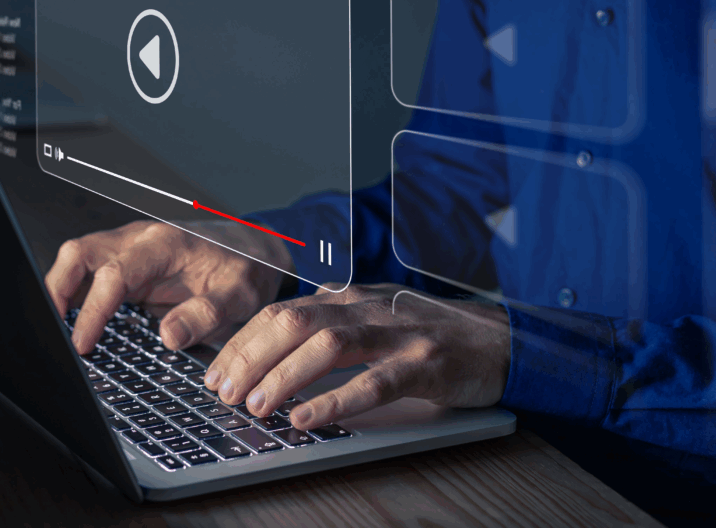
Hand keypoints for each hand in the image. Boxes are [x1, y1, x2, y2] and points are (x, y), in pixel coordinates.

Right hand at [45, 220, 293, 353]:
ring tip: (58, 331)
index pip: (115, 273)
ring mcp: (131, 250)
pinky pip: (91, 274)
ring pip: (78, 259)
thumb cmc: (246, 269)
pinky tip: (75, 324)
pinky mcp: (128, 265)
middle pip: (79, 253)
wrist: (254, 251)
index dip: (93, 309)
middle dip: (57, 290)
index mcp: (165, 245)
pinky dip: (76, 295)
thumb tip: (169, 335)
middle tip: (53, 332)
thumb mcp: (240, 296)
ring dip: (62, 291)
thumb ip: (206, 314)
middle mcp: (141, 241)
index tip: (83, 342)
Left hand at [202, 283, 510, 429]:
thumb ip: (328, 324)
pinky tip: (309, 419)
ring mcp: (398, 333)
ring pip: (329, 346)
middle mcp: (368, 307)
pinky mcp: (425, 363)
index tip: (216, 372)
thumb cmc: (427, 332)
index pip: (281, 312)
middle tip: (224, 392)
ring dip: (285, 376)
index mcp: (349, 296)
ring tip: (257, 406)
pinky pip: (374, 382)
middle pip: (295, 323)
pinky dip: (336, 401)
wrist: (499, 337)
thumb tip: (270, 346)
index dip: (242, 342)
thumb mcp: (373, 316)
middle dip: (251, 358)